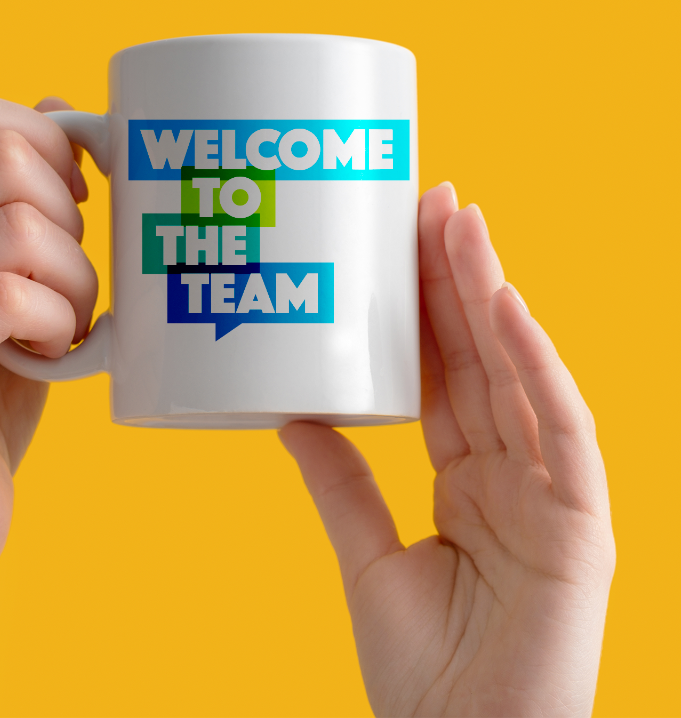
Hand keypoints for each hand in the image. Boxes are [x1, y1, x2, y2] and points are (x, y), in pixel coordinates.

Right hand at [0, 90, 96, 714]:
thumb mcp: (7, 297)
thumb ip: (25, 210)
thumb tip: (56, 109)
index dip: (44, 137)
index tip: (81, 199)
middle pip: (2, 157)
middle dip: (72, 217)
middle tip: (72, 283)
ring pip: (16, 226)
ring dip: (75, 280)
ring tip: (67, 327)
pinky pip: (8, 293)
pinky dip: (58, 321)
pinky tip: (51, 354)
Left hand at [280, 183, 614, 717]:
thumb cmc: (424, 671)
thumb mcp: (364, 554)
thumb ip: (336, 480)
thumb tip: (292, 413)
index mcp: (466, 479)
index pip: (444, 373)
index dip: (424, 310)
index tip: (401, 243)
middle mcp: (511, 472)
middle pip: (480, 356)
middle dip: (456, 277)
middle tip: (431, 203)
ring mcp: (550, 491)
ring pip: (518, 372)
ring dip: (491, 294)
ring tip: (459, 221)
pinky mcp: (582, 521)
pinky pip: (558, 426)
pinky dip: (535, 364)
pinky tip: (504, 303)